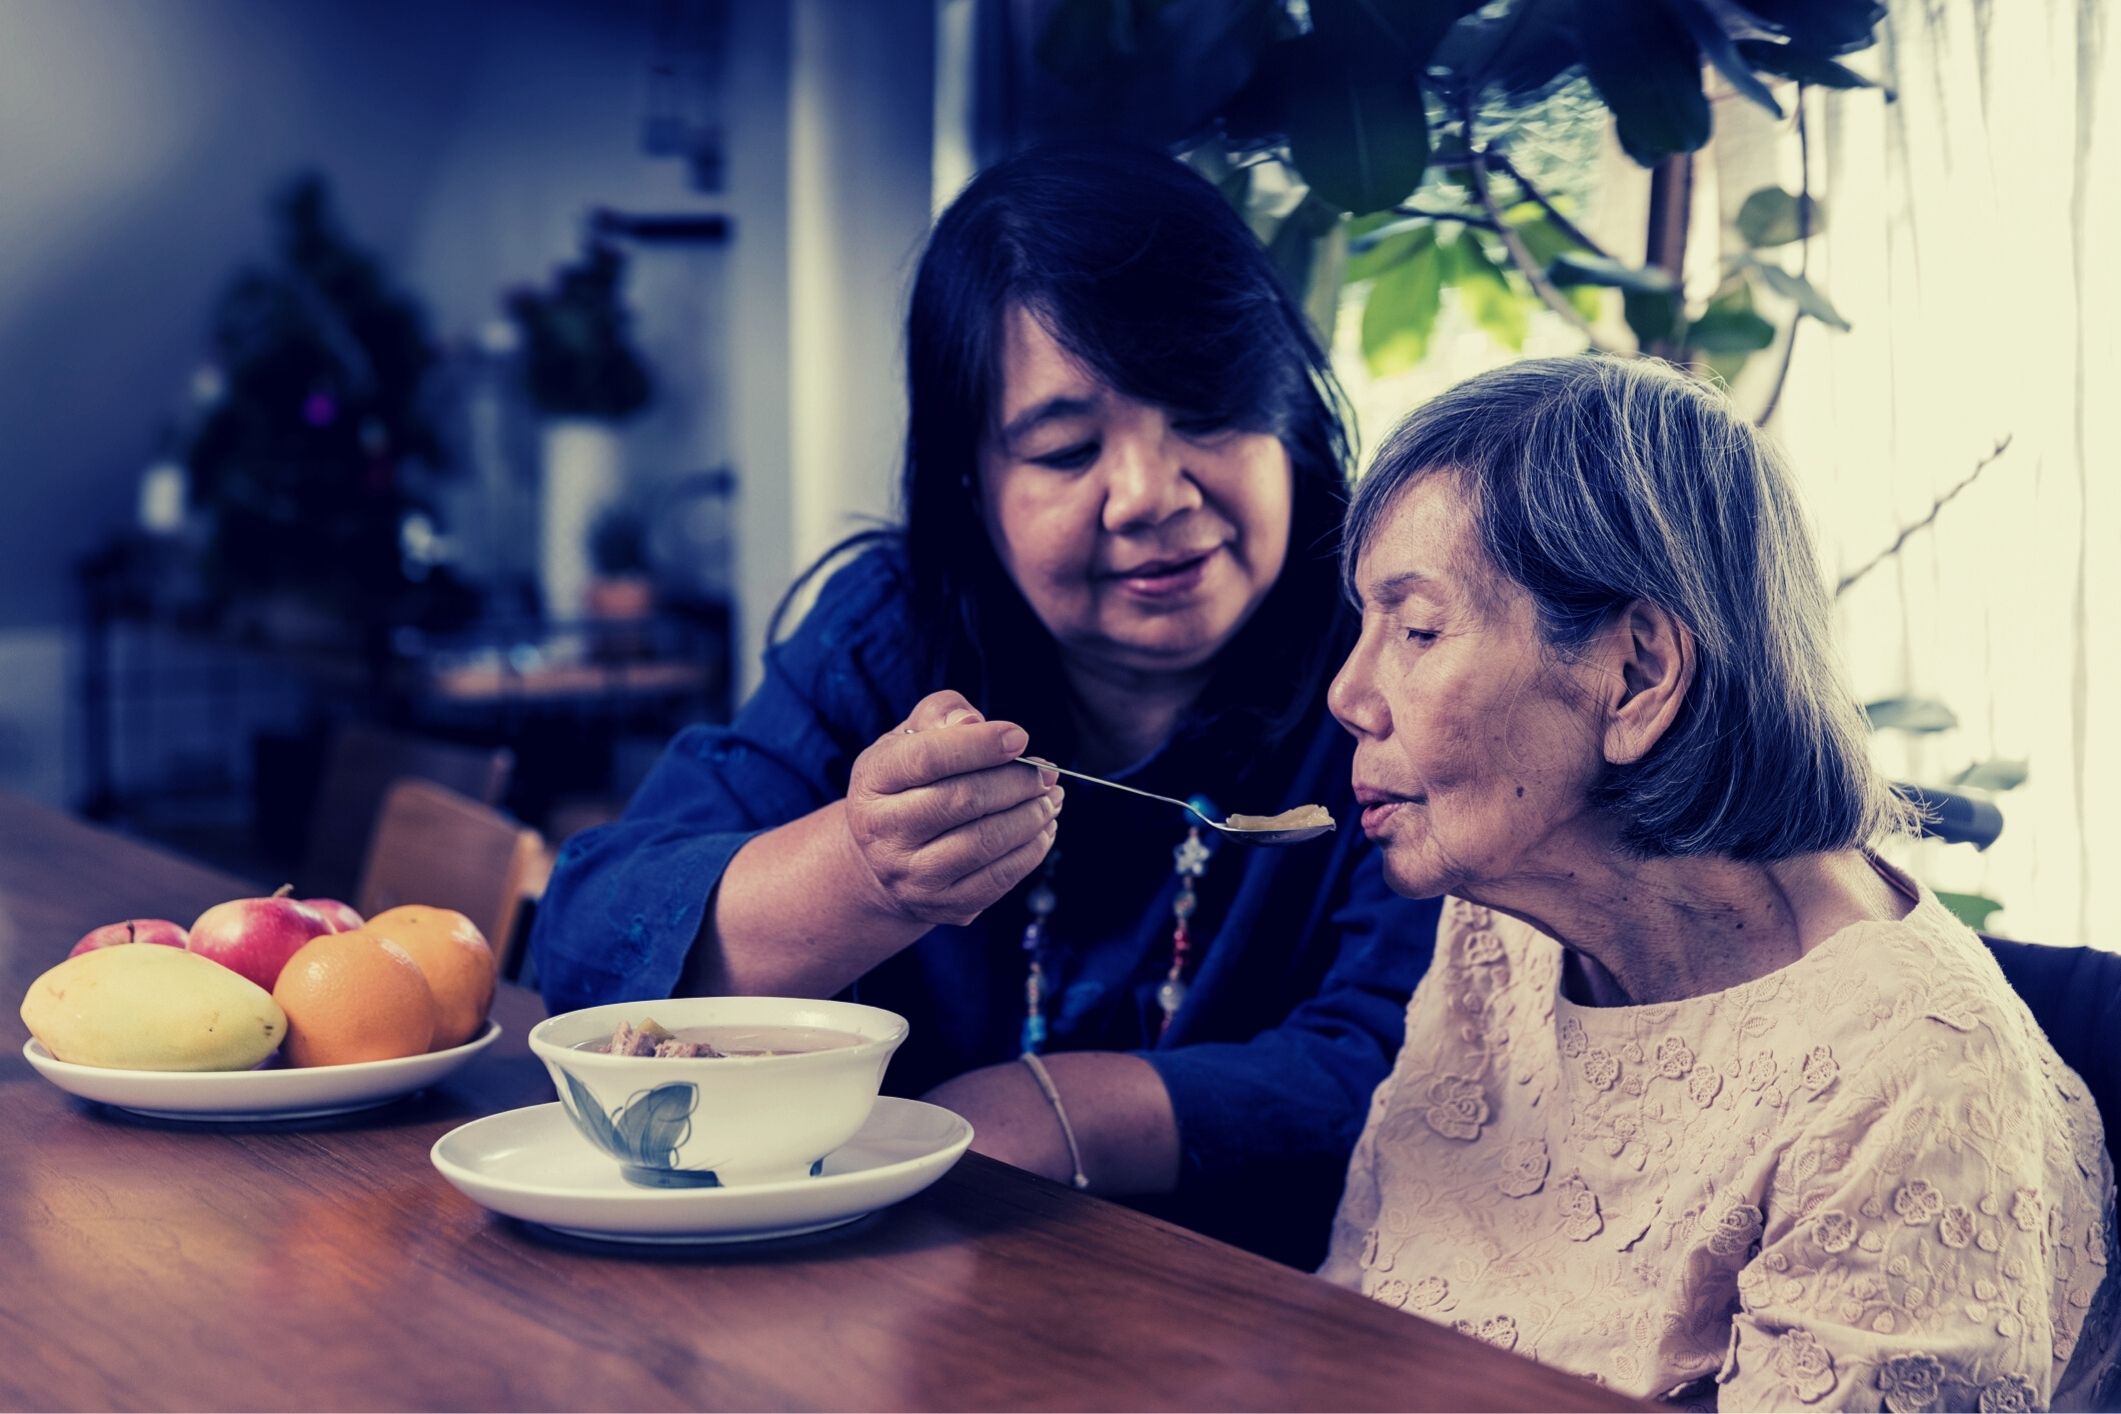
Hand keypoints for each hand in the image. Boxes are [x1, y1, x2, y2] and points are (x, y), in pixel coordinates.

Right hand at [841, 691, 1061, 927]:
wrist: (883, 860)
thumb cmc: (908, 784)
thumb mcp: (909, 738)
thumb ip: (940, 714)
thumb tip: (973, 724)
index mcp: (872, 781)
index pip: (927, 758)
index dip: (980, 745)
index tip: (1020, 737)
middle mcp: (883, 832)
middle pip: (963, 800)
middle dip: (1017, 782)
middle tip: (1047, 771)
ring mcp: (912, 875)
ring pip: (985, 842)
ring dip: (1032, 815)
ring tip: (1052, 796)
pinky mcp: (943, 905)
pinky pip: (999, 878)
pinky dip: (1032, 849)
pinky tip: (1044, 827)